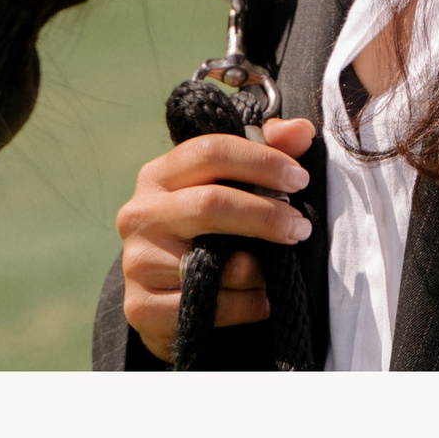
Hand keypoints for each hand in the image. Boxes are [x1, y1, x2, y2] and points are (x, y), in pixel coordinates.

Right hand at [116, 116, 316, 362]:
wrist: (165, 298)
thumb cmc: (206, 230)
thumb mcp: (229, 187)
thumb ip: (266, 151)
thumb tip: (302, 130)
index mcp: (159, 175)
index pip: (211, 151)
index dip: (262, 161)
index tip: (299, 180)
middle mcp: (140, 214)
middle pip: (211, 203)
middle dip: (266, 216)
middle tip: (301, 228)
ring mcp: (136, 262)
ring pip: (213, 263)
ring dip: (259, 270)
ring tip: (278, 271)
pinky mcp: (141, 307)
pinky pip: (207, 306)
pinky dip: (246, 305)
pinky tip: (261, 301)